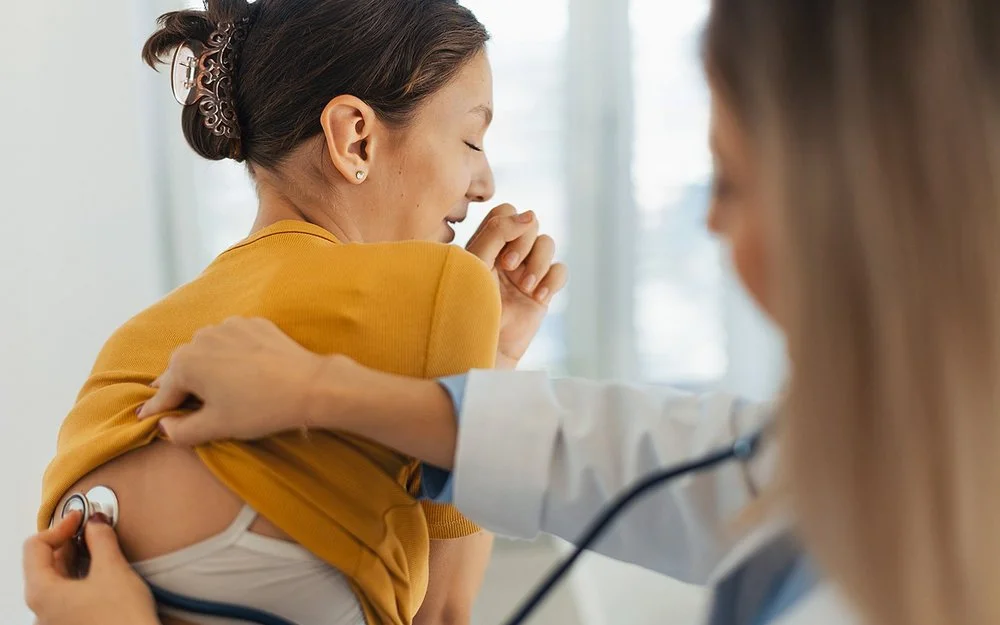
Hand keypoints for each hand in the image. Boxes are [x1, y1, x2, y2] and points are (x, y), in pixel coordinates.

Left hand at [24, 513, 157, 624]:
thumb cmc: (121, 621)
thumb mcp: (113, 570)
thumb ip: (101, 540)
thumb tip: (96, 522)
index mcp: (41, 592)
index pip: (35, 546)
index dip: (60, 526)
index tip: (82, 518)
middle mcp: (40, 610)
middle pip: (43, 564)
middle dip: (69, 543)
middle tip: (94, 530)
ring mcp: (54, 622)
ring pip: (57, 582)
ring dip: (76, 561)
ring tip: (102, 551)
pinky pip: (67, 598)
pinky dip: (81, 580)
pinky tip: (103, 578)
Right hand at [137, 318, 355, 444]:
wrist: (309, 385)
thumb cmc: (260, 408)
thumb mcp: (216, 427)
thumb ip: (181, 431)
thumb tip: (166, 425)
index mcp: (185, 364)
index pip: (164, 393)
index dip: (156, 410)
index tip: (145, 418)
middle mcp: (201, 338)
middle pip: (183, 368)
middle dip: (182, 387)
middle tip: (183, 406)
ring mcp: (228, 326)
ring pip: (208, 351)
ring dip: (207, 368)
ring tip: (217, 389)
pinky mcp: (253, 323)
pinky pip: (232, 340)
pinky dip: (231, 354)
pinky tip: (243, 371)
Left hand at [466, 204, 567, 367]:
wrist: (480, 347)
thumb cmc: (468, 306)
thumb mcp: (476, 263)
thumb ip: (498, 232)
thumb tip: (530, 215)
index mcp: (484, 244)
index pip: (505, 212)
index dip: (509, 223)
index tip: (500, 249)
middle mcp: (506, 254)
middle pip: (530, 224)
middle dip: (523, 243)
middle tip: (508, 268)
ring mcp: (526, 272)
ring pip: (548, 244)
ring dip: (539, 262)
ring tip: (525, 287)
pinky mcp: (542, 292)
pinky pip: (560, 270)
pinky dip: (553, 279)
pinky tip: (538, 296)